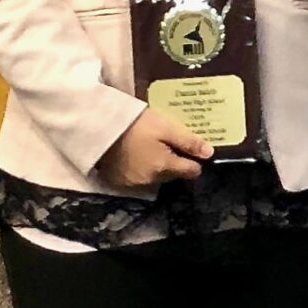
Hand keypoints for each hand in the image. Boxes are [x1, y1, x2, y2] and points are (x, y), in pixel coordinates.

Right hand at [98, 108, 212, 188]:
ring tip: (149, 146)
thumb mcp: (165, 127)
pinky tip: (135, 154)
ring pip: (156, 177)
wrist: (97, 126)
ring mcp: (133, 183)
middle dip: (174, 161)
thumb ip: (188, 141)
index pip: (192, 171)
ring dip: (157, 165)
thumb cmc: (134, 124)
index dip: (195, 160)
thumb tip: (210, 153)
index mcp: (165, 167)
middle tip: (167, 142)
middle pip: (173, 174)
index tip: (190, 149)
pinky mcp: (118, 181)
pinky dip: (140, 169)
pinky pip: (137, 178)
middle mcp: (151, 180)